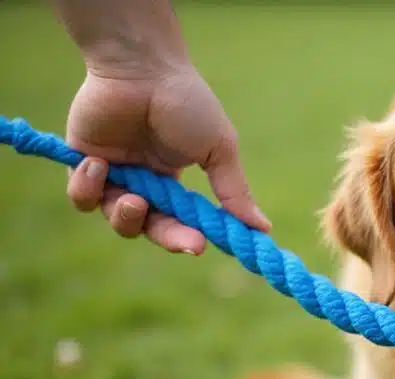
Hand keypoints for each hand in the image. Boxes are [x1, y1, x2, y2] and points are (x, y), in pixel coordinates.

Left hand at [64, 66, 270, 254]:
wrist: (141, 67)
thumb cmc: (186, 103)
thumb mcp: (220, 149)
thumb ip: (235, 191)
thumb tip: (263, 229)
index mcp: (173, 181)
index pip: (179, 222)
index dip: (188, 237)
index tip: (202, 246)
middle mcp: (142, 181)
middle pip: (149, 228)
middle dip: (167, 237)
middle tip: (184, 242)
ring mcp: (112, 173)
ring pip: (113, 218)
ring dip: (125, 217)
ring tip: (134, 199)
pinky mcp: (81, 162)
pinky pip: (81, 197)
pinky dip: (88, 189)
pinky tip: (100, 165)